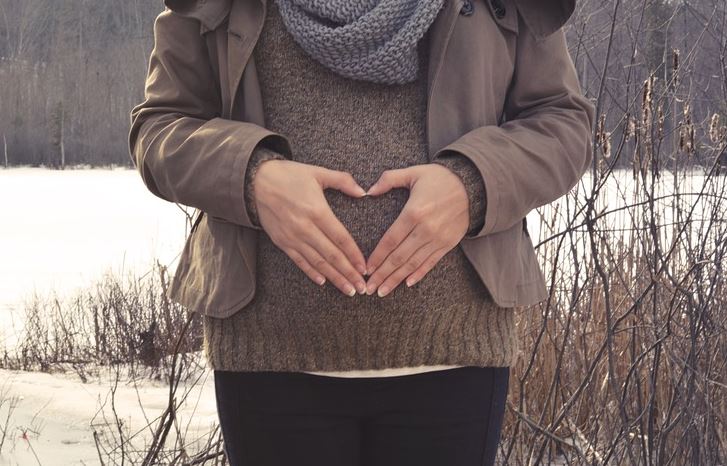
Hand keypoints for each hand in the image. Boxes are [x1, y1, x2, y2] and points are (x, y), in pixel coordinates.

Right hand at [254, 159, 367, 295]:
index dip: (354, 255)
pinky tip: (323, 281)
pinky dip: (311, 272)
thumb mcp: (317, 173)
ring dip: (334, 278)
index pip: (341, 238)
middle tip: (362, 287)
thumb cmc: (288, 175)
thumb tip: (363, 192)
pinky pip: (299, 261)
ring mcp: (293, 237)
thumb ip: (342, 181)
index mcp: (317, 211)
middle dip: (348, 273)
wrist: (255, 182)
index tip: (365, 268)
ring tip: (348, 290)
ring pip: (317, 262)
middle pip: (332, 255)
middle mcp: (305, 228)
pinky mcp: (282, 242)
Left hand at [364, 164, 469, 296]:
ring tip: (382, 291)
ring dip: (396, 279)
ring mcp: (438, 239)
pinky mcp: (448, 244)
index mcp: (414, 212)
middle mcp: (426, 229)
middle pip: (399, 257)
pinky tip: (406, 283)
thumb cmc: (440, 178)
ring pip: (413, 264)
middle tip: (368, 289)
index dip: (377, 256)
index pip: (390, 240)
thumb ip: (389, 179)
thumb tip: (368, 191)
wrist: (473, 186)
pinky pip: (430, 263)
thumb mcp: (413, 173)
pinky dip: (418, 274)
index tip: (366, 269)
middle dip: (382, 274)